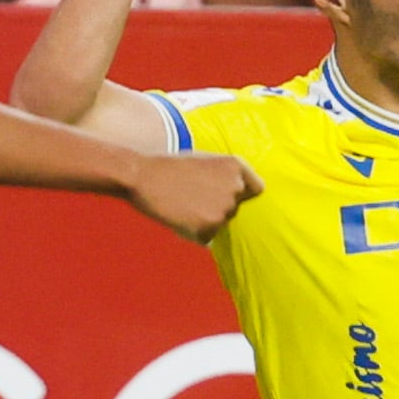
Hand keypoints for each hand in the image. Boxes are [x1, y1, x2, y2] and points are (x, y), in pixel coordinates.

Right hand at [125, 150, 262, 241]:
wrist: (142, 175)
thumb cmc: (169, 166)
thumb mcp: (205, 160)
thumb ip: (226, 176)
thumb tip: (241, 196)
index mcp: (236, 166)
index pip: (257, 188)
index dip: (242, 194)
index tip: (229, 195)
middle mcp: (235, 188)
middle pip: (234, 209)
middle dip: (217, 208)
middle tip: (191, 197)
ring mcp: (223, 210)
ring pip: (220, 224)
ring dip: (205, 222)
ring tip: (182, 205)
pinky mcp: (209, 228)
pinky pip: (207, 238)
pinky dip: (194, 234)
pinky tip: (178, 217)